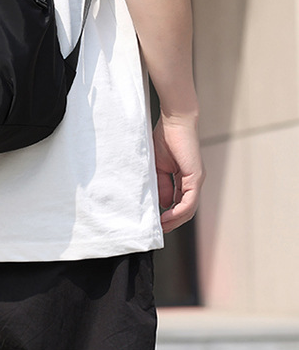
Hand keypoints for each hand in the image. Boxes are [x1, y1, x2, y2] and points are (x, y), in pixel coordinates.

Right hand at [153, 114, 204, 232]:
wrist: (175, 120)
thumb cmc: (166, 137)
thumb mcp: (158, 165)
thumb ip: (161, 183)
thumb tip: (161, 203)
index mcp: (185, 178)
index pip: (178, 202)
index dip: (167, 214)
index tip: (154, 221)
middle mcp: (193, 182)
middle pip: (185, 210)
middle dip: (171, 222)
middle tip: (156, 229)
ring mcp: (196, 180)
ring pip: (188, 209)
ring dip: (174, 221)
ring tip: (160, 227)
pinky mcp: (195, 177)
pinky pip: (189, 201)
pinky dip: (178, 212)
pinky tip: (166, 217)